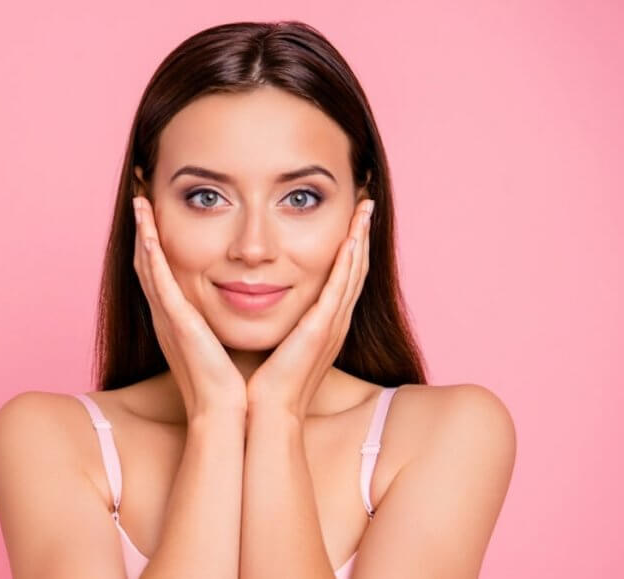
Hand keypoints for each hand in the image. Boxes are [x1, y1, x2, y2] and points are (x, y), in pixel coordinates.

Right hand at [132, 195, 247, 419]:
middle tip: (139, 197)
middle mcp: (167, 316)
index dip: (154, 243)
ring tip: (139, 201)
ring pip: (147, 266)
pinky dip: (150, 256)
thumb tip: (246, 304)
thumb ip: (223, 324)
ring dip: (141, 232)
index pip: (162, 273)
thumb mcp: (223, 345)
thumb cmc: (230, 386)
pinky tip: (146, 232)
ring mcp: (168, 319)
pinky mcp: (176, 324)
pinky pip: (159, 283)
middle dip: (141, 230)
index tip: (154, 214)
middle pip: (147, 264)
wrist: (227, 414)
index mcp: (178, 321)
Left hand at [246, 199, 374, 417]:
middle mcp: (334, 323)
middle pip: (355, 269)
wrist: (263, 413)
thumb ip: (275, 322)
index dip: (349, 247)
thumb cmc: (262, 385)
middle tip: (366, 202)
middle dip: (361, 234)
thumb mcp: (273, 344)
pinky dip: (348, 261)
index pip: (341, 278)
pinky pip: (340, 288)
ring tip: (365, 207)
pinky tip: (353, 237)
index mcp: (322, 326)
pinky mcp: (321, 331)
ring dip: (360, 238)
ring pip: (353, 272)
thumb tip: (257, 300)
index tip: (350, 219)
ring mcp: (332, 326)